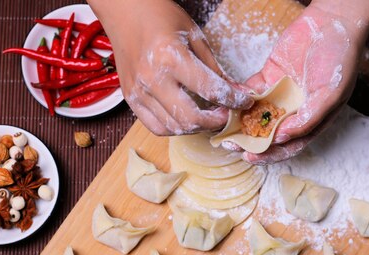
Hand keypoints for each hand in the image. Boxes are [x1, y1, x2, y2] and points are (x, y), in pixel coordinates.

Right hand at [89, 0, 252, 135]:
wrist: (125, 12)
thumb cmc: (159, 16)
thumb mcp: (194, 35)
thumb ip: (214, 68)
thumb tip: (233, 91)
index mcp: (171, 57)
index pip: (210, 90)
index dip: (233, 100)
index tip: (244, 102)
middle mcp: (152, 79)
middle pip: (190, 118)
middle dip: (215, 122)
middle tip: (226, 115)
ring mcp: (138, 92)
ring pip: (173, 128)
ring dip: (196, 127)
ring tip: (207, 117)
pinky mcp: (130, 99)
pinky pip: (155, 126)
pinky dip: (174, 128)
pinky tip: (186, 118)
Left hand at [237, 3, 368, 163]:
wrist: (333, 22)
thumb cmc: (340, 59)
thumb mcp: (331, 94)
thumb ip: (309, 118)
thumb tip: (283, 138)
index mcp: (312, 120)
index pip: (288, 145)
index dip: (269, 154)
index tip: (250, 156)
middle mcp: (294, 111)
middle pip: (268, 134)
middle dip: (249, 141)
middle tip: (231, 143)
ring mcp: (280, 95)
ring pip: (255, 115)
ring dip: (240, 121)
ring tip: (223, 124)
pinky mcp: (269, 78)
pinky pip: (250, 92)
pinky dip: (238, 96)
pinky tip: (227, 100)